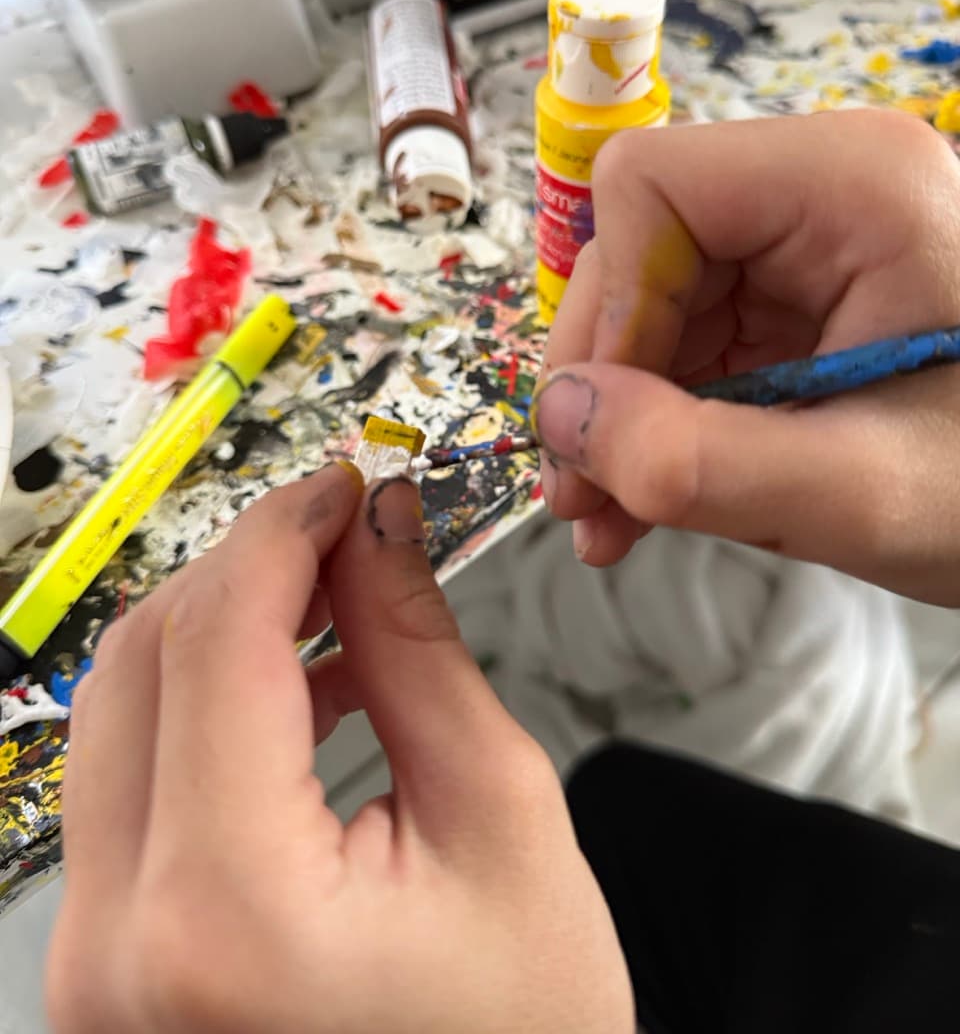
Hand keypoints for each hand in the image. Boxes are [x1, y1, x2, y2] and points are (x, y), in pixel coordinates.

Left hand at [46, 463, 631, 1032]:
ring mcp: (96, 965)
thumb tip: (379, 530)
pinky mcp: (109, 962)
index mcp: (229, 915)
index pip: (217, 639)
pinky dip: (207, 708)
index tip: (341, 487)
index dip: (283, 532)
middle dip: (246, 568)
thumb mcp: (500, 822)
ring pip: (121, 712)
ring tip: (335, 608)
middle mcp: (123, 947)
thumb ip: (421, 652)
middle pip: (144, 660)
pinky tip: (300, 691)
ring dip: (222, 631)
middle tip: (342, 532)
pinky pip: (132, 783)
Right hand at [534, 110, 959, 605]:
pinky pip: (691, 342)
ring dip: (618, 412)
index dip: (607, 306)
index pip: (651, 188)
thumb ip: (698, 463)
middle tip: (583, 492)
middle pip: (639, 248)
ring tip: (610, 516)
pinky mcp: (799, 303)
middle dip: (602, 376)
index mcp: (852, 183)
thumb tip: (561, 416)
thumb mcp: (860, 492)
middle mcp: (821, 189)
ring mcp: (807, 246)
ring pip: (651, 304)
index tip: (608, 421)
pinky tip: (644, 497)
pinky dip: (657, 420)